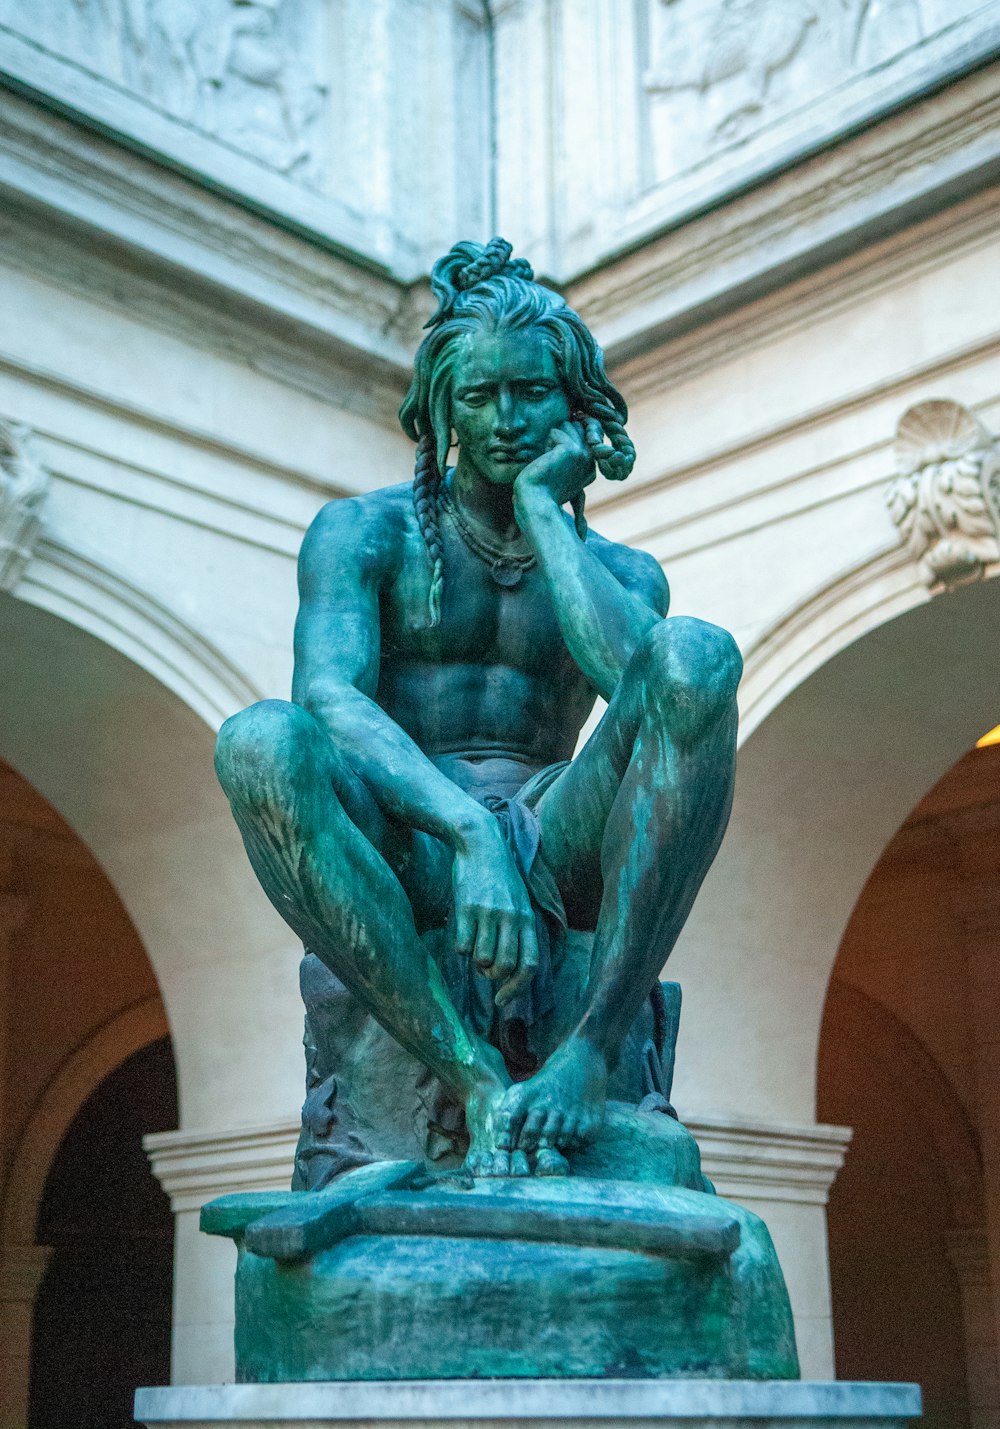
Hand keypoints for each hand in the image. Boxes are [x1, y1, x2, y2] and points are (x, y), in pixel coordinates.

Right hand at [451, 825, 538, 1006]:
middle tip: (485, 970)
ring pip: (482, 959)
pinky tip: (462, 933)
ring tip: (474, 948)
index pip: (530, 965)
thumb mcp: (518, 902)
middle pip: (505, 966)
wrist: (481, 844)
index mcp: (527, 919)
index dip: (517, 988)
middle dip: (493, 977)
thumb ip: (518, 932)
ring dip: (476, 962)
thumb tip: (509, 970)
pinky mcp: (466, 908)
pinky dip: (460, 948)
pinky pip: (462, 945)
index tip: (502, 1000)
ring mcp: (488, 913)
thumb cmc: (499, 879)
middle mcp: (511, 918)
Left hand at [515, 421, 595, 508]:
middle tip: (553, 462)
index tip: (557, 464)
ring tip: (550, 462)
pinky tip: (547, 462)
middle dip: (560, 438)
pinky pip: (555, 432)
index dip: (564, 442)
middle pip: (576, 426)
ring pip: (567, 425)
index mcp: (591, 466)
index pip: (582, 433)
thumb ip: (571, 450)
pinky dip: (547, 445)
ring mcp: (583, 454)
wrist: (536, 501)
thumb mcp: (563, 469)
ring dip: (553, 441)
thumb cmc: (543, 488)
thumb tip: (572, 421)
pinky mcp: (571, 449)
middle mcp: (591, 459)